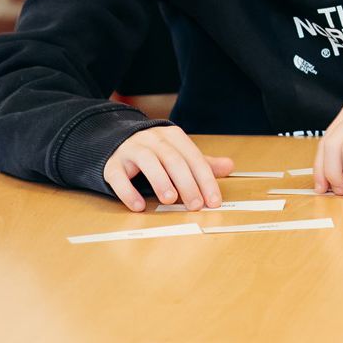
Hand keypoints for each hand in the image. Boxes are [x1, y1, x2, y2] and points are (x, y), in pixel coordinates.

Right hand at [102, 125, 233, 213]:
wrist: (117, 142)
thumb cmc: (155, 153)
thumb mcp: (179, 154)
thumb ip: (202, 163)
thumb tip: (230, 166)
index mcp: (173, 137)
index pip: (194, 158)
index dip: (205, 179)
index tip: (213, 201)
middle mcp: (152, 139)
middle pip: (173, 159)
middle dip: (187, 183)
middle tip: (196, 205)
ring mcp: (131, 150)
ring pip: (148, 162)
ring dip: (160, 181)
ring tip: (170, 200)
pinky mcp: (112, 164)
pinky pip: (119, 176)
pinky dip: (128, 191)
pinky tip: (139, 206)